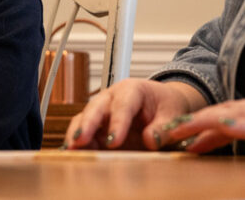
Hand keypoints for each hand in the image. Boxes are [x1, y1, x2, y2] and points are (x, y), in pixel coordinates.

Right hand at [65, 78, 206, 149]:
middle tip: (80, 141)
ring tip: (72, 150)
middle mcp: (112, 98)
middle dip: (87, 124)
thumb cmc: (166, 106)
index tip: (114, 141)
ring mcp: (102, 112)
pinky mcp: (97, 128)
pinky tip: (75, 155)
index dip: (117, 123)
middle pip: (95, 107)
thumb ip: (163, 128)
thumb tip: (150, 140)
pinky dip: (78, 144)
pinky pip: (84, 134)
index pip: (123, 104)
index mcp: (132, 90)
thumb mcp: (173, 115)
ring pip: (84, 119)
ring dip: (77, 134)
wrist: (163, 105)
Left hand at [156, 93, 244, 157]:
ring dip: (203, 122)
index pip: (233, 119)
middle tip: (165, 136)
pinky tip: (218, 126)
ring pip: (235, 114)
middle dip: (193, 124)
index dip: (204, 128)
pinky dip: (238, 125)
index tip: (181, 139)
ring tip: (177, 131)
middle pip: (226, 113)